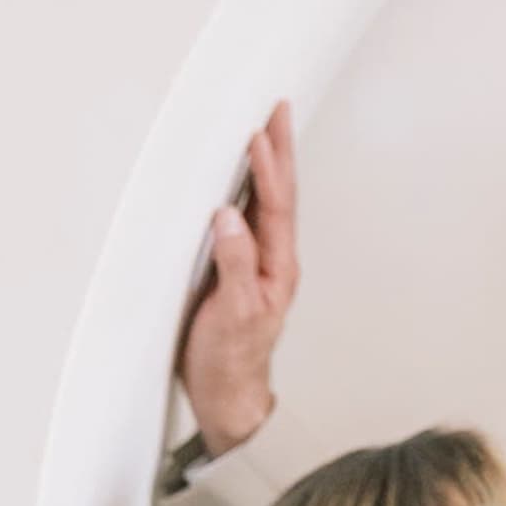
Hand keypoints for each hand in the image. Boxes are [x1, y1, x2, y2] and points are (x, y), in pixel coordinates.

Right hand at [176, 100, 298, 456]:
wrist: (227, 397)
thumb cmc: (230, 360)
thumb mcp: (233, 314)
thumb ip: (233, 264)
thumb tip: (228, 217)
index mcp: (277, 268)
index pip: (274, 206)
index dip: (268, 167)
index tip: (260, 132)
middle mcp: (271, 260)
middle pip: (277, 195)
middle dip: (278, 151)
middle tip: (278, 108)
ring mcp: (256, 264)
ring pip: (263, 203)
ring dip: (264, 165)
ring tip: (263, 129)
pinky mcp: (237, 270)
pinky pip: (244, 219)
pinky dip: (242, 189)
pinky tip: (236, 175)